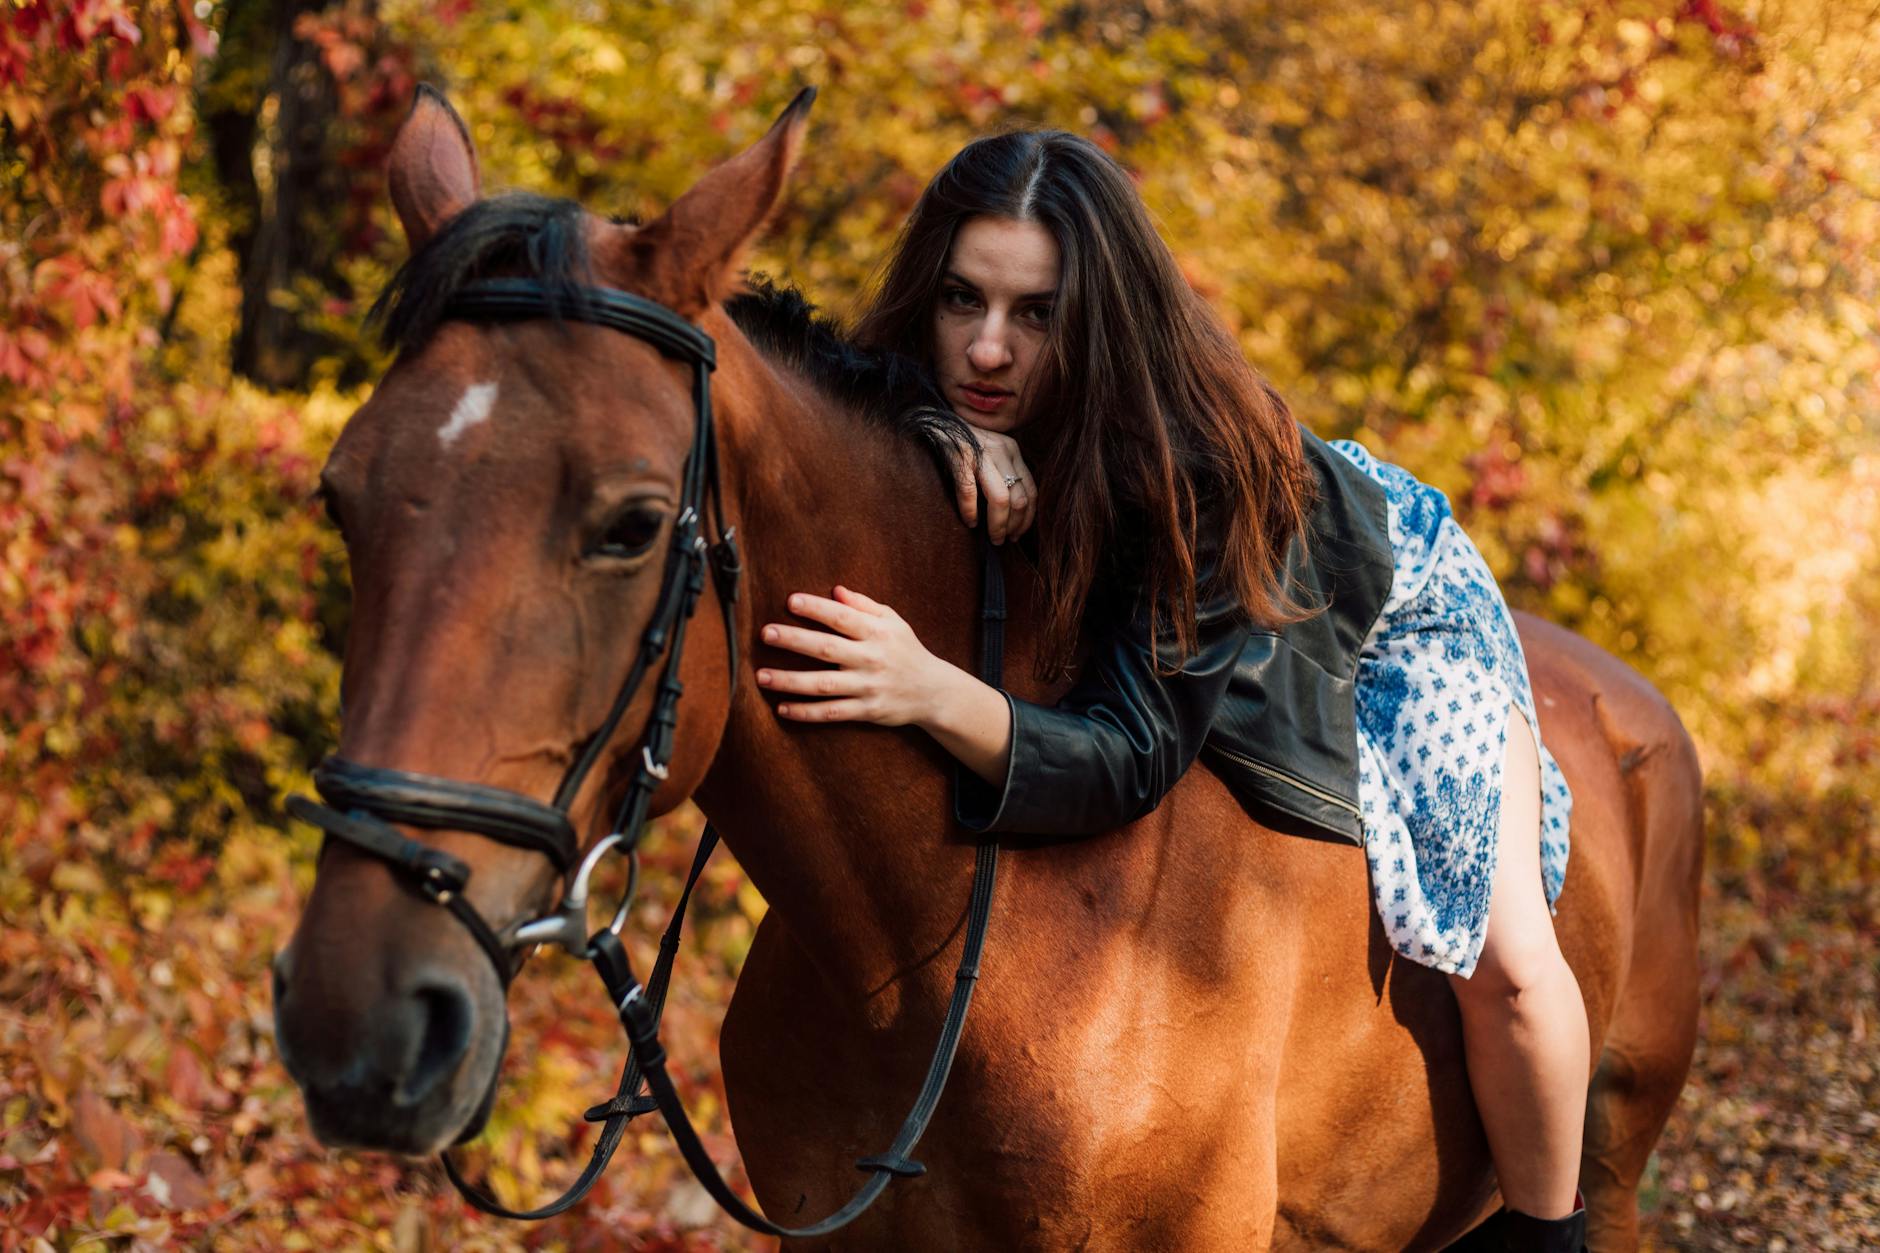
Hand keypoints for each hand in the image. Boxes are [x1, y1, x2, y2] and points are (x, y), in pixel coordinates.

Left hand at [756, 586, 952, 725]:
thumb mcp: (893, 622)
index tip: (790, 601)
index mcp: (877, 633)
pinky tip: (782, 708)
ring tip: (761, 675)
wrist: (934, 691)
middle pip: (827, 648)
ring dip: (790, 681)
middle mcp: (872, 659)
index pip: (842, 618)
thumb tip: (835, 590)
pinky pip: (832, 713)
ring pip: (823, 684)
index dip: (816, 609)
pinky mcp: (867, 711)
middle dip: (794, 640)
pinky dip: (807, 712)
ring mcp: (868, 687)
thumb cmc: (907, 650)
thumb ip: (864, 606)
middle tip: (766, 633)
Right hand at [947, 425, 1036, 544]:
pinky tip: (970, 522)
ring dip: (998, 525)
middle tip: (1004, 540)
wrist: (934, 420)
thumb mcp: (991, 452)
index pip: (1031, 490)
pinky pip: (969, 493)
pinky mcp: (959, 458)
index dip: (1027, 518)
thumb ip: (1003, 472)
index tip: (1018, 534)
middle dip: (1013, 526)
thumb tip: (1013, 512)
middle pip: (1019, 498)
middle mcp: (1001, 450)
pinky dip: (970, 512)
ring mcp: (981, 453)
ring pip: (1001, 499)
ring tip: (993, 538)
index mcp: (1012, 450)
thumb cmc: (962, 443)